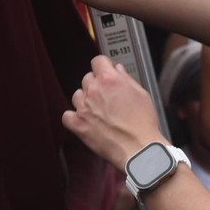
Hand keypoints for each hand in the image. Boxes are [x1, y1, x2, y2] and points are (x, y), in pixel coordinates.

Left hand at [63, 55, 164, 170]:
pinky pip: (67, 115)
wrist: (138, 148)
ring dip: (85, 100)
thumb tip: (117, 70)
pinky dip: (73, 117)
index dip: (103, 66)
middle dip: (96, 84)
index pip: (97, 61)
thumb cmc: (143, 123)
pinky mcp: (78, 125)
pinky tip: (83, 120)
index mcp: (109, 80)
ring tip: (97, 110)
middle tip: (107, 96)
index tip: (106, 72)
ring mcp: (83, 108)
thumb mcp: (142, 94)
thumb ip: (126, 79)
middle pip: (87, 78)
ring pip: (77, 95)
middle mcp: (94, 90)